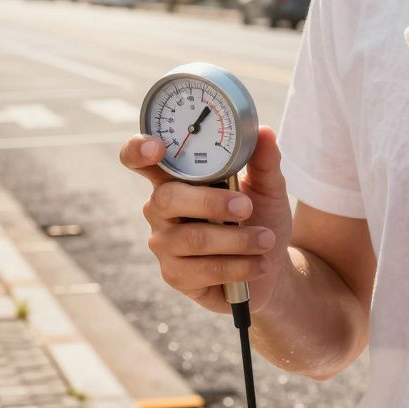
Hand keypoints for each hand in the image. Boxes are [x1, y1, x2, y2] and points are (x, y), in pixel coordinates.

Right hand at [119, 126, 293, 313]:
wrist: (270, 266)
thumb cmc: (261, 219)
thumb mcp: (267, 188)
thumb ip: (263, 161)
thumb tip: (263, 132)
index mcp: (176, 179)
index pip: (140, 159)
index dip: (138, 149)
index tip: (156, 146)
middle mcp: (161, 209)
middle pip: (168, 198)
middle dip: (211, 202)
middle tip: (246, 207)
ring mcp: (165, 243)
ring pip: (193, 238)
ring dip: (237, 239)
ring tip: (266, 239)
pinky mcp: (176, 275)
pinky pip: (204, 269)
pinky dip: (239, 266)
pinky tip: (259, 264)